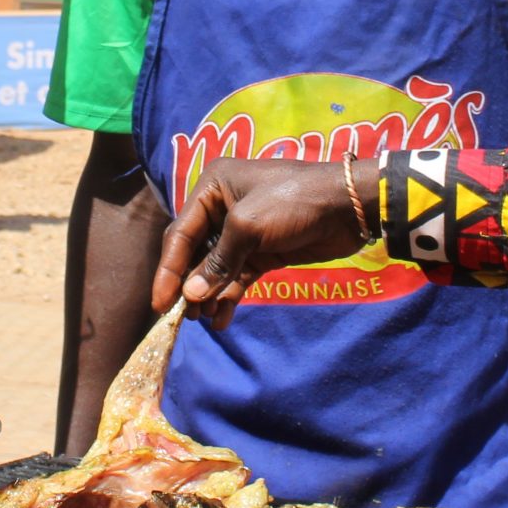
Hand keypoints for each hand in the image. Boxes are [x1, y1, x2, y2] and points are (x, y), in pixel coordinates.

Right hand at [153, 157, 379, 326]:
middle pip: (194, 252)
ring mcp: (243, 232)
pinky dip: (229, 297)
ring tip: (206, 319)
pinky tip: (223, 318)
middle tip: (184, 317)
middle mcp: (222, 207)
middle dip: (189, 285)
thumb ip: (217, 262)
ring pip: (215, 269)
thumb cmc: (293, 202)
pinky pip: (237, 277)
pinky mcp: (263, 251)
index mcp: (212, 187)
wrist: (348, 207)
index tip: (159, 304)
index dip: (168, 270)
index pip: (180, 233)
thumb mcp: (248, 227)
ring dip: (209, 294)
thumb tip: (191, 295)